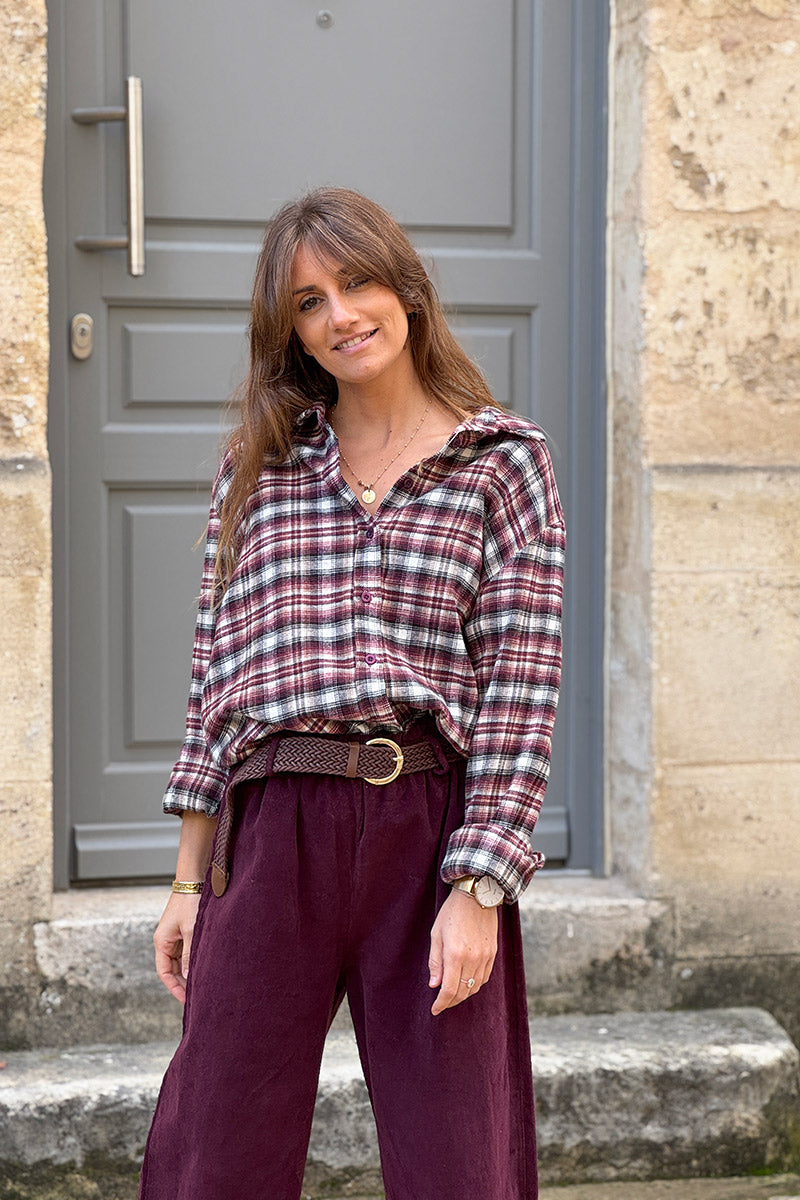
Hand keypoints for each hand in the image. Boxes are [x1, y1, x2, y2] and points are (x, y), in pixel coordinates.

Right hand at [154, 892, 201, 1004]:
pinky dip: (192, 961)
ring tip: (202, 985)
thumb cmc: (190, 903)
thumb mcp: (191, 931)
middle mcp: (165, 941)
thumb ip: (190, 954)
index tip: (186, 1000)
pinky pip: (186, 952)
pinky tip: (203, 967)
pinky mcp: (183, 932)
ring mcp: (174, 937)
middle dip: (182, 983)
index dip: (174, 988)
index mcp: (161, 942)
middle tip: (197, 996)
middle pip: (172, 969)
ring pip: (179, 962)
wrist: (193, 881)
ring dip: (188, 972)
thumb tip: (189, 977)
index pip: (165, 973)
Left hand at [428, 888, 497, 1015]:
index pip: (449, 990)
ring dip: (463, 994)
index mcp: (455, 954)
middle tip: (441, 1003)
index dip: (441, 1003)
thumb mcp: (436, 935)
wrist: (477, 896)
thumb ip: (435, 962)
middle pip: (463, 992)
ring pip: (475, 987)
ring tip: (452, 994)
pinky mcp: (493, 953)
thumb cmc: (452, 913)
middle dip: (451, 1001)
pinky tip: (466, 982)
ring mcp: (485, 957)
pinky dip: (474, 985)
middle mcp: (472, 959)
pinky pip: (484, 977)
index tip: (435, 1010)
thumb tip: (434, 985)